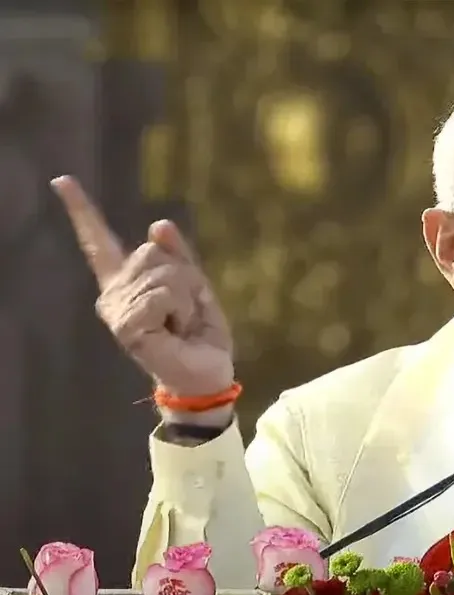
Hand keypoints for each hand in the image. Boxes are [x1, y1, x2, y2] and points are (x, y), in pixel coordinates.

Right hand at [53, 176, 234, 408]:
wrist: (207, 372)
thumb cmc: (200, 333)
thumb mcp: (195, 287)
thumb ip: (179, 256)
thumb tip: (158, 224)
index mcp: (127, 281)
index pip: (101, 242)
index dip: (82, 210)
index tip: (62, 180)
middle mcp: (114, 292)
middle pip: (152, 252)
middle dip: (183, 277)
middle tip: (184, 312)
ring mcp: (116, 308)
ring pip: (162, 273)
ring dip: (185, 298)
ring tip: (180, 323)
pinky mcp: (124, 324)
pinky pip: (162, 294)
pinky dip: (180, 309)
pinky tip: (175, 330)